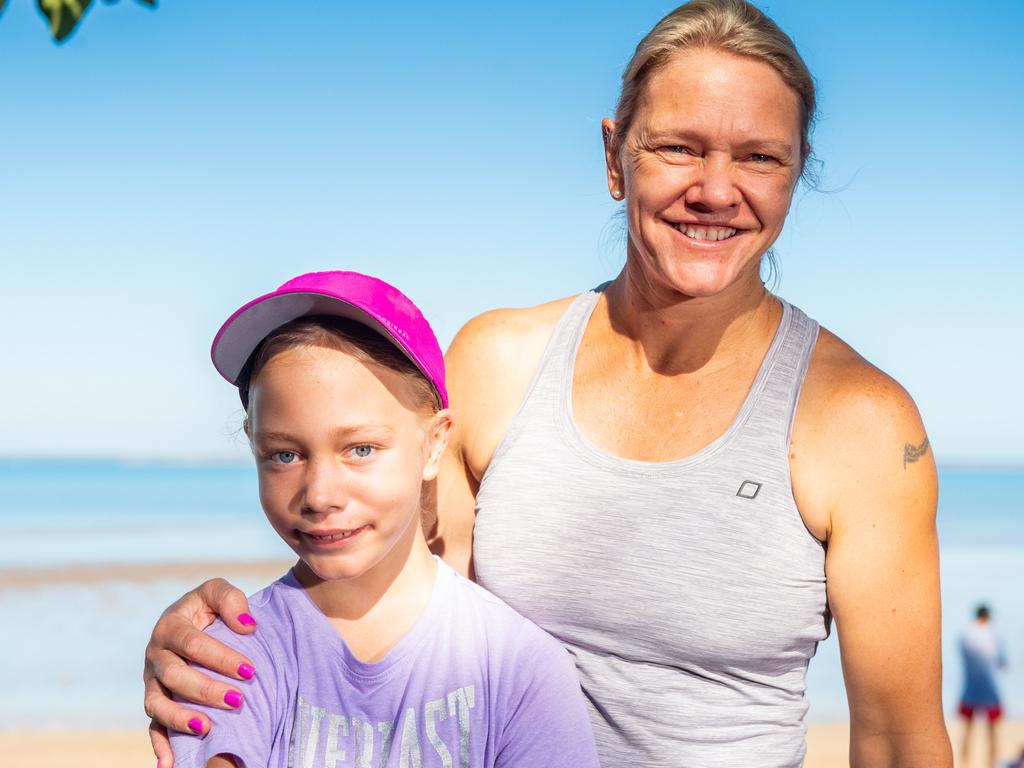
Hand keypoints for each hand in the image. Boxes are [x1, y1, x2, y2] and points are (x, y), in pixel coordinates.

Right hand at [143, 579, 254, 767]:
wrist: (191, 621)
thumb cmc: (209, 607)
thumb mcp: (217, 591)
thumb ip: (231, 600)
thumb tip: (248, 626)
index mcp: (170, 626)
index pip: (193, 644)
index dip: (221, 658)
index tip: (250, 670)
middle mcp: (156, 655)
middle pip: (175, 676)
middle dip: (206, 690)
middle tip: (238, 700)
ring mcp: (152, 681)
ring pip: (157, 704)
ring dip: (180, 719)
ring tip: (207, 728)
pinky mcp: (155, 701)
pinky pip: (152, 726)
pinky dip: (160, 745)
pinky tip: (169, 764)